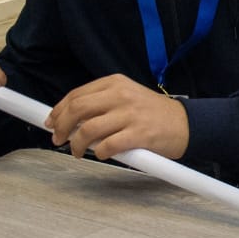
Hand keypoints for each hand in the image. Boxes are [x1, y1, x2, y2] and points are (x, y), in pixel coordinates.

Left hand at [46, 75, 189, 160]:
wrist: (187, 124)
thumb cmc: (154, 114)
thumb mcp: (127, 97)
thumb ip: (101, 103)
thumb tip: (69, 119)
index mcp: (116, 83)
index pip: (76, 95)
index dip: (58, 111)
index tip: (51, 122)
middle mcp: (121, 96)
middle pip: (77, 110)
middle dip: (61, 127)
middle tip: (58, 139)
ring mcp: (131, 114)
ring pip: (88, 130)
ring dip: (77, 145)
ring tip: (79, 151)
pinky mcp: (139, 134)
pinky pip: (107, 146)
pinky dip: (99, 153)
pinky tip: (102, 154)